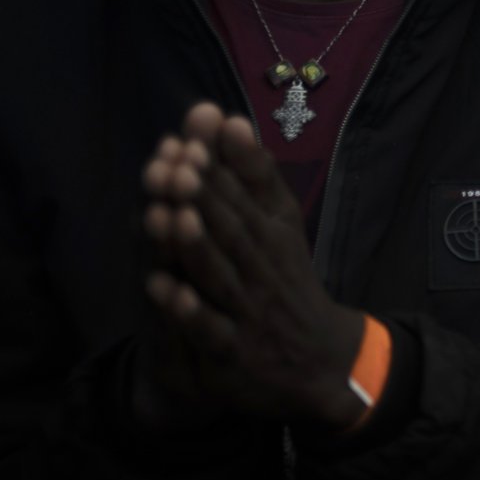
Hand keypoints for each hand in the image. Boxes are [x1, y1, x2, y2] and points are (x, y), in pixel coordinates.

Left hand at [140, 104, 368, 430]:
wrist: (319, 359)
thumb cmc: (288, 281)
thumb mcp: (282, 223)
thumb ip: (255, 175)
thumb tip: (230, 120)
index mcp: (275, 235)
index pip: (245, 199)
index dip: (218, 172)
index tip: (193, 141)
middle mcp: (263, 269)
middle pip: (232, 231)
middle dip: (204, 199)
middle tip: (176, 166)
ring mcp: (248, 311)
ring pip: (219, 276)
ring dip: (194, 247)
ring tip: (169, 216)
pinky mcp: (231, 352)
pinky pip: (209, 330)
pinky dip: (187, 310)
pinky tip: (161, 288)